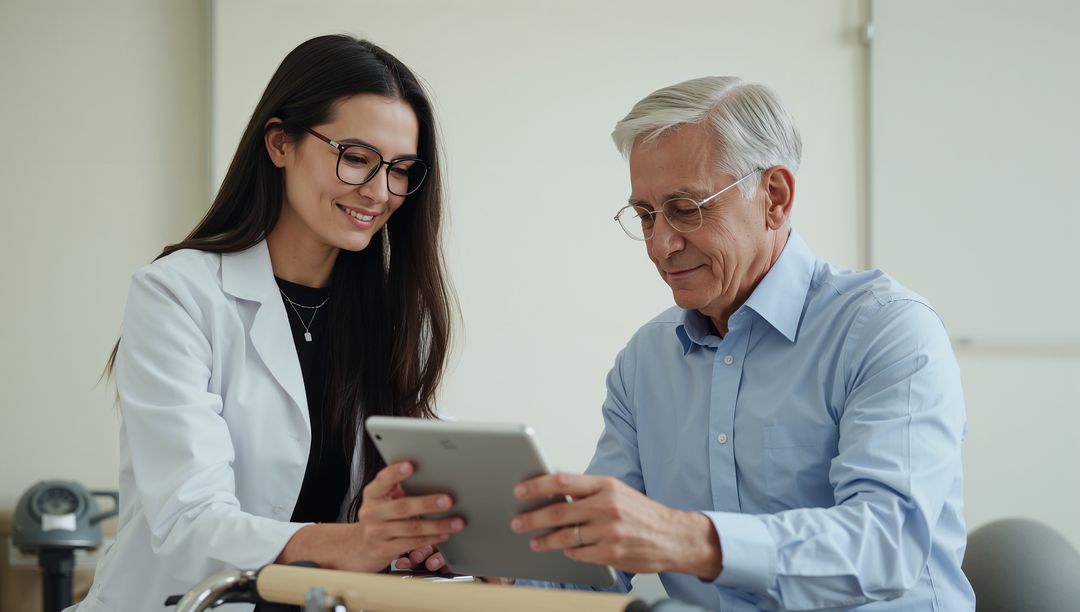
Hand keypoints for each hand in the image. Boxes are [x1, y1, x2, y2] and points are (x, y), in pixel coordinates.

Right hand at [348, 461, 464, 571]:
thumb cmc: (378, 517)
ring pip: (411, 528)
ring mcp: (377, 533)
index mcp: (372, 494)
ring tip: (456, 522)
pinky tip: (444, 534)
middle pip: (402, 507)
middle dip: (427, 503)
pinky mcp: (384, 550)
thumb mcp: (382, 499)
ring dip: (437, 525)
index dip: (396, 472)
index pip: (383, 480)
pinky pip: (411, 543)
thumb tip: (430, 474)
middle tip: (447, 500)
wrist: (358, 547)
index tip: (410, 465)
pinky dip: (430, 539)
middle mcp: (372, 512)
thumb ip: (398, 488)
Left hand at [510, 473, 721, 578]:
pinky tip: (563, 550)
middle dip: (532, 518)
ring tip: (534, 540)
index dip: (537, 485)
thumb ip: (588, 490)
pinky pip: (578, 554)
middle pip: (558, 511)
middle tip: (517, 522)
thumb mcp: (617, 491)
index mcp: (606, 485)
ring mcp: (609, 532)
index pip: (563, 481)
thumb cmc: (642, 512)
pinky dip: (568, 552)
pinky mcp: (611, 555)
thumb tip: (554, 489)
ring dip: (545, 540)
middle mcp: (607, 507)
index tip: (520, 491)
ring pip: (565, 537)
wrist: (674, 536)